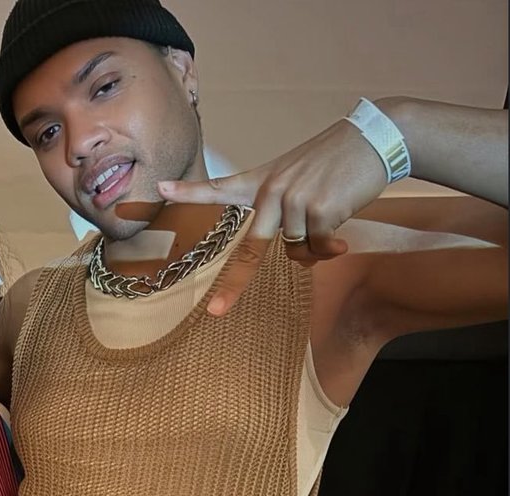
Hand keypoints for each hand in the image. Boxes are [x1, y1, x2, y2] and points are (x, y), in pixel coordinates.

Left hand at [158, 118, 389, 315]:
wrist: (378, 138)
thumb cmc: (339, 163)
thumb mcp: (303, 181)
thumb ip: (289, 216)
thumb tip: (301, 257)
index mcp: (264, 180)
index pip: (221, 187)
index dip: (190, 191)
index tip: (161, 189)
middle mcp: (273, 190)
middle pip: (250, 248)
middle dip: (234, 284)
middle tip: (215, 312)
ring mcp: (294, 199)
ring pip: (296, 252)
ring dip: (315, 249)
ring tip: (332, 218)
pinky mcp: (318, 209)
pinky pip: (318, 248)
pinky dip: (332, 246)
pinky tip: (343, 229)